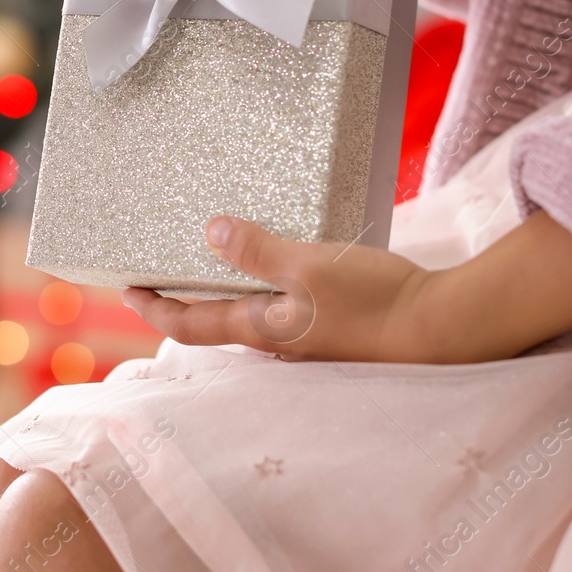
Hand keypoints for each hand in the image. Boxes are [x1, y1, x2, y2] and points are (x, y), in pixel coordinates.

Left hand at [123, 211, 571, 363]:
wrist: (445, 330)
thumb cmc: (375, 302)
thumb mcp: (310, 266)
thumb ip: (258, 251)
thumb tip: (210, 232)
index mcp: (263, 329)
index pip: (191, 324)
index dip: (154, 308)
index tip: (126, 289)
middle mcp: (280, 339)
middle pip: (216, 322)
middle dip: (184, 300)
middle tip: (159, 272)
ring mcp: (310, 336)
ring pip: (252, 314)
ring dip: (224, 292)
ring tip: (211, 260)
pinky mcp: (338, 324)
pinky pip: (287, 305)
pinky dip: (266, 285)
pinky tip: (279, 262)